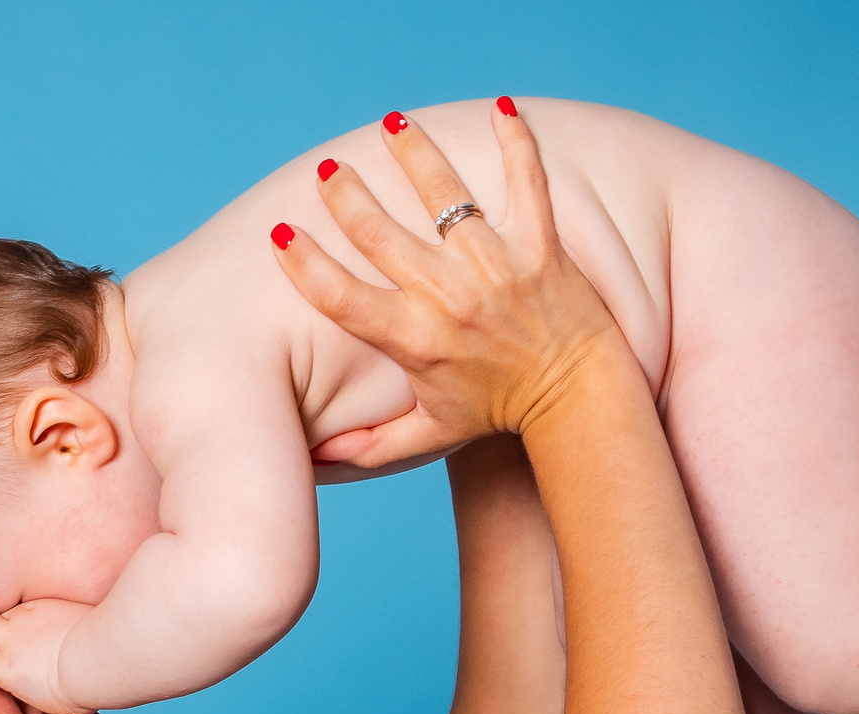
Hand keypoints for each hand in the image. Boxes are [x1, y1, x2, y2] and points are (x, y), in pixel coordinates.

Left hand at [0, 598, 97, 713]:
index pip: (15, 612)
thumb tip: (106, 646)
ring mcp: (12, 639)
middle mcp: (24, 618)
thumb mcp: (104, 631)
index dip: (2, 620)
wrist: (106, 655)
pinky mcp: (5, 667)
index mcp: (46, 609)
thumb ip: (92, 635)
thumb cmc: (114, 647)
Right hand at [271, 102, 631, 462]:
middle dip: (345, 195)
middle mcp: (449, 298)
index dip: (305, 264)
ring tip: (391, 125)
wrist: (577, 400)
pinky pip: (527, 182)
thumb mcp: (430, 433)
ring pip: (446, 196)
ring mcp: (496, 267)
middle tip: (327, 170)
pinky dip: (517, 143)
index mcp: (414, 341)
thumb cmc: (499, 414)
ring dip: (414, 154)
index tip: (281, 234)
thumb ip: (371, 445)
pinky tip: (502, 107)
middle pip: (380, 234)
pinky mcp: (540, 246)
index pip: (341, 297)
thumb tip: (317, 460)